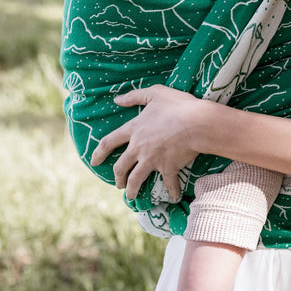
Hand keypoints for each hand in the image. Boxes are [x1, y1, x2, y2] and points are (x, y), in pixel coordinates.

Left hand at [90, 85, 204, 201]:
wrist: (197, 123)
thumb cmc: (177, 105)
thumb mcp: (155, 93)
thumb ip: (134, 96)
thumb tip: (117, 99)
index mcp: (134, 129)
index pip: (109, 142)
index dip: (99, 152)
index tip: (93, 162)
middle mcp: (139, 148)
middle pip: (121, 167)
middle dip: (117, 177)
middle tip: (118, 184)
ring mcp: (152, 160)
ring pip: (135, 180)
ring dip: (132, 190)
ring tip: (131, 196)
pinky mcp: (168, 168)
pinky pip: (168, 184)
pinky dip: (171, 192)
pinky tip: (173, 198)